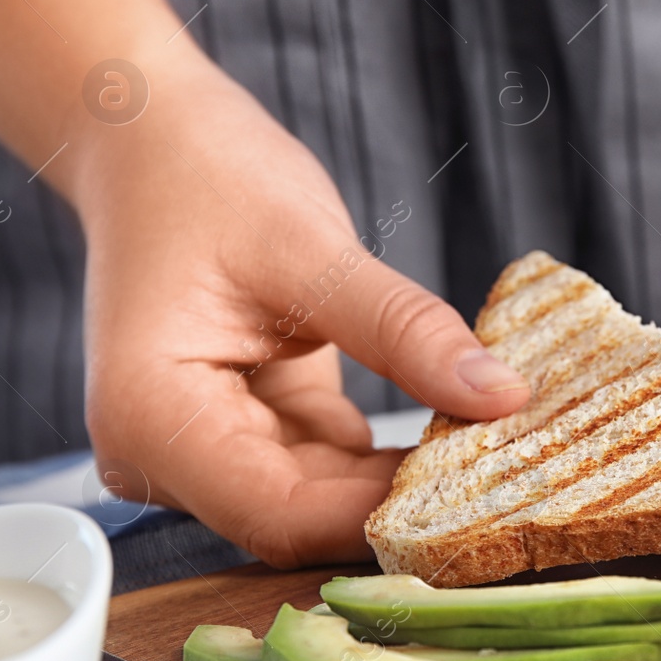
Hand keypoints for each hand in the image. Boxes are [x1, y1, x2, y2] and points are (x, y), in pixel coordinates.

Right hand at [72, 55, 529, 567]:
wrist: (154, 143)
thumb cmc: (207, 179)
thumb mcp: (312, 250)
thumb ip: (405, 332)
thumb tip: (503, 396)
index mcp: (151, 420)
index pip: (280, 515)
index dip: (383, 516)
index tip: (482, 493)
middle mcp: (165, 453)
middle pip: (302, 517)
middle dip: (402, 499)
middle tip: (510, 468)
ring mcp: (206, 446)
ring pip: (323, 498)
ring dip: (403, 478)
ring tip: (493, 442)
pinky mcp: (251, 426)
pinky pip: (329, 463)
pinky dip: (389, 451)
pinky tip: (456, 426)